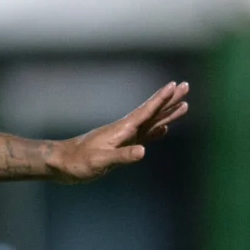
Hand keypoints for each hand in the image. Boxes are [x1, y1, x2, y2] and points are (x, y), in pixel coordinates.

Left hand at [46, 81, 189, 181]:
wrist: (62, 164)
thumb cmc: (78, 162)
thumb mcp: (100, 161)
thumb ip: (122, 156)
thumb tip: (143, 151)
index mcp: (122, 130)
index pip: (146, 111)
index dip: (161, 99)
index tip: (175, 85)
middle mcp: (125, 130)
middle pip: (152, 111)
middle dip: (169, 99)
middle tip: (186, 85)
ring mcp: (124, 138)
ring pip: (151, 122)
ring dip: (167, 113)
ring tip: (184, 105)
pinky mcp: (121, 147)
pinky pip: (144, 136)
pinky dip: (156, 131)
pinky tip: (163, 129)